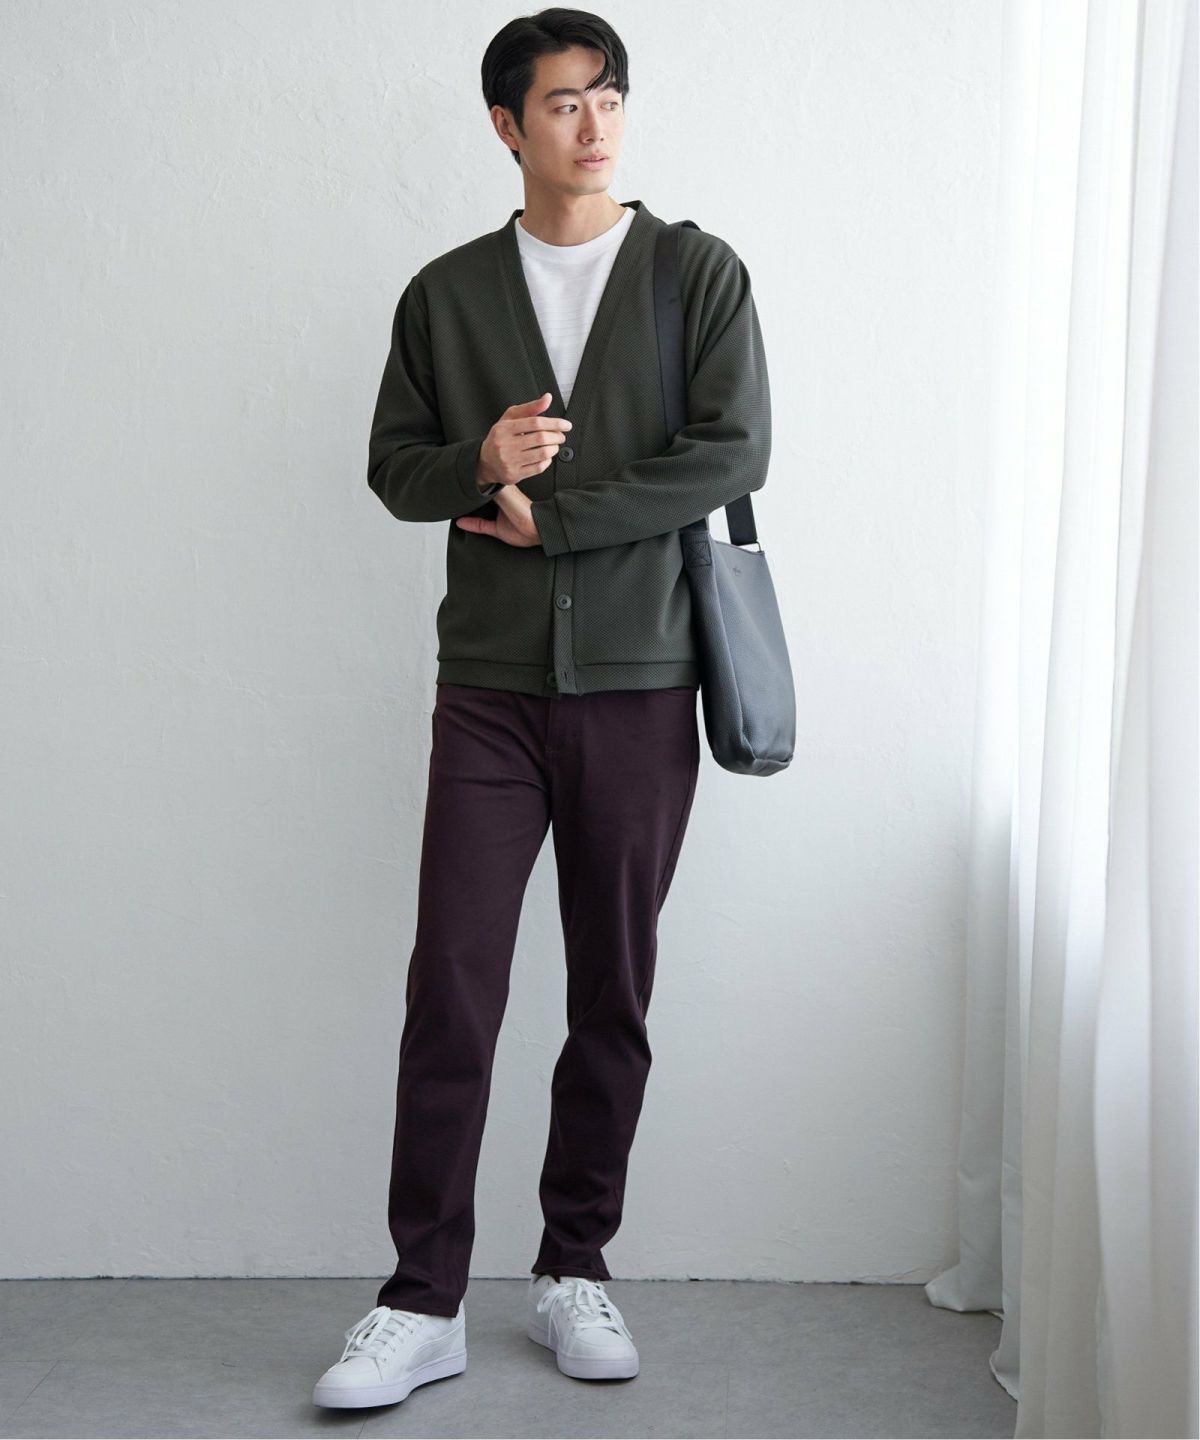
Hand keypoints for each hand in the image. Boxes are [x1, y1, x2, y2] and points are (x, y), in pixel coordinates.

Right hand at [456, 391, 568, 547]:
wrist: (485, 462)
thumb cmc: (501, 437)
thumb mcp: (510, 418)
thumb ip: (530, 408)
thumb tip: (547, 398)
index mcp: (504, 428)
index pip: (535, 423)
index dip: (554, 423)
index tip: (566, 425)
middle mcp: (505, 445)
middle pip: (541, 439)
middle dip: (556, 437)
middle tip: (561, 436)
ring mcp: (509, 461)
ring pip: (542, 454)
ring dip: (554, 449)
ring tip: (554, 445)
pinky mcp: (514, 475)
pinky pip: (538, 468)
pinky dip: (547, 461)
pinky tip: (546, 456)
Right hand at [456, 478, 542, 546]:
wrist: (535, 530)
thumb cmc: (524, 510)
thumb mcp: (504, 495)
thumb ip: (490, 488)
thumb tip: (477, 480)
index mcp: (504, 491)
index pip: (487, 483)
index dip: (477, 481)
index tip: (464, 477)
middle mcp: (501, 502)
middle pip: (482, 497)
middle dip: (471, 495)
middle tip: (457, 491)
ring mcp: (498, 515)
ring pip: (480, 511)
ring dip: (469, 509)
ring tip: (457, 505)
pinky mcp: (497, 528)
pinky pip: (480, 525)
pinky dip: (470, 524)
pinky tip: (460, 522)